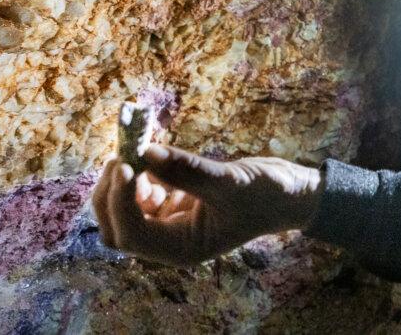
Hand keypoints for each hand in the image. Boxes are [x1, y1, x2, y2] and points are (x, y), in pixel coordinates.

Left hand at [90, 144, 323, 267]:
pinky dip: (138, 176)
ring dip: (122, 181)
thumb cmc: (266, 194)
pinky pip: (140, 195)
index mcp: (182, 249)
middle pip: (116, 227)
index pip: (130, 233)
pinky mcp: (173, 207)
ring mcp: (169, 225)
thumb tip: (146, 152)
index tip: (126, 163)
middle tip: (122, 154)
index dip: (119, 200)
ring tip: (139, 150)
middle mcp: (169, 242)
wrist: (288, 196)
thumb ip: (187, 169)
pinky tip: (154, 159)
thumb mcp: (229, 181)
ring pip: (122, 210)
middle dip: (111, 192)